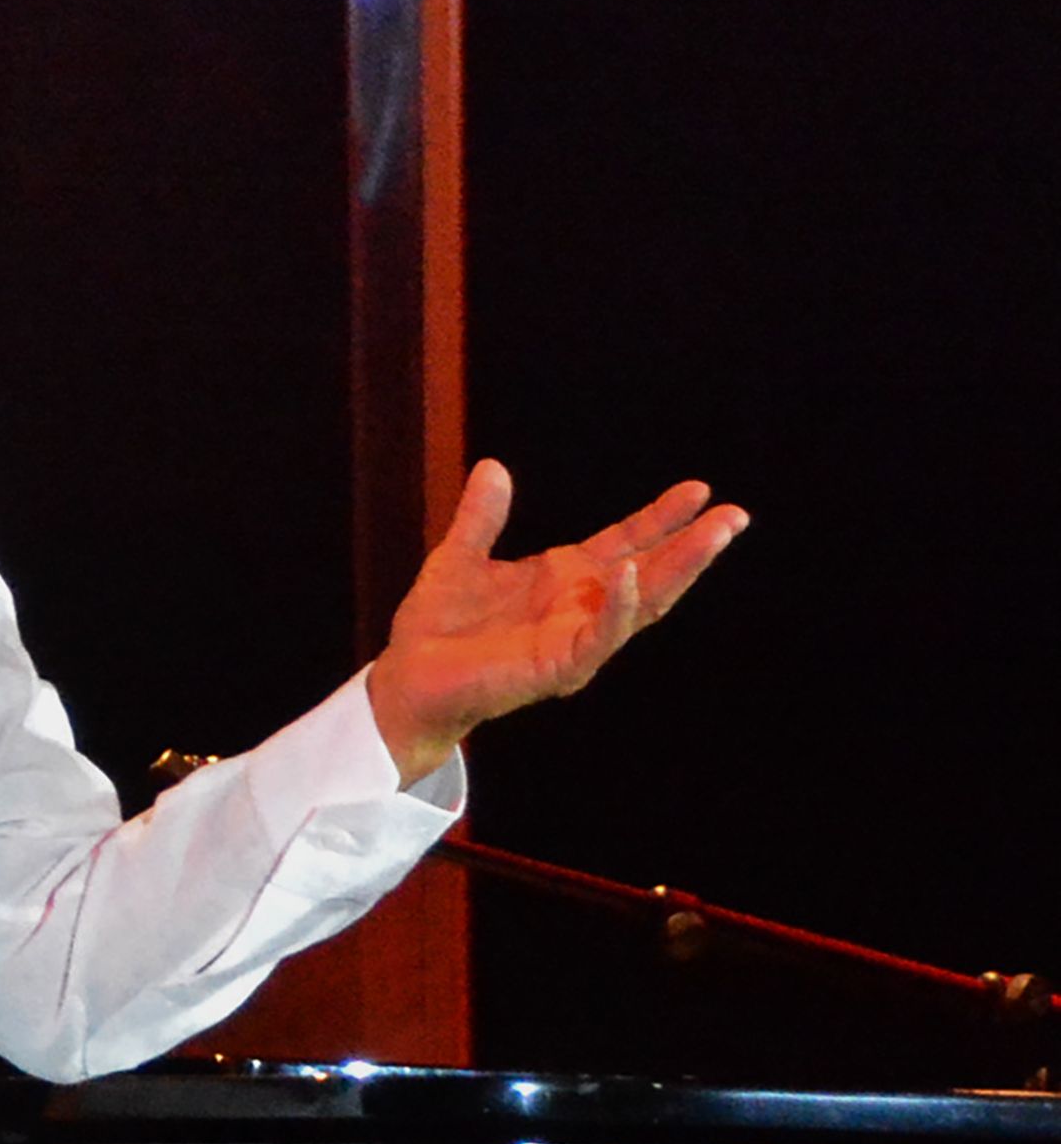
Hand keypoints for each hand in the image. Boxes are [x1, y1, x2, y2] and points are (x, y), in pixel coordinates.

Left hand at [366, 459, 747, 783]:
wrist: (409, 676)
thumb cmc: (438, 626)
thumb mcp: (460, 556)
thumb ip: (481, 517)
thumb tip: (493, 467)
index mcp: (565, 581)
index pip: (626, 544)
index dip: (660, 519)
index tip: (698, 490)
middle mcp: (580, 609)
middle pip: (650, 574)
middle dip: (693, 547)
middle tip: (734, 516)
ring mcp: (576, 639)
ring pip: (641, 604)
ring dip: (678, 571)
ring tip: (712, 535)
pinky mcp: (559, 667)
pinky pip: (599, 636)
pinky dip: (616, 605)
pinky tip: (627, 572)